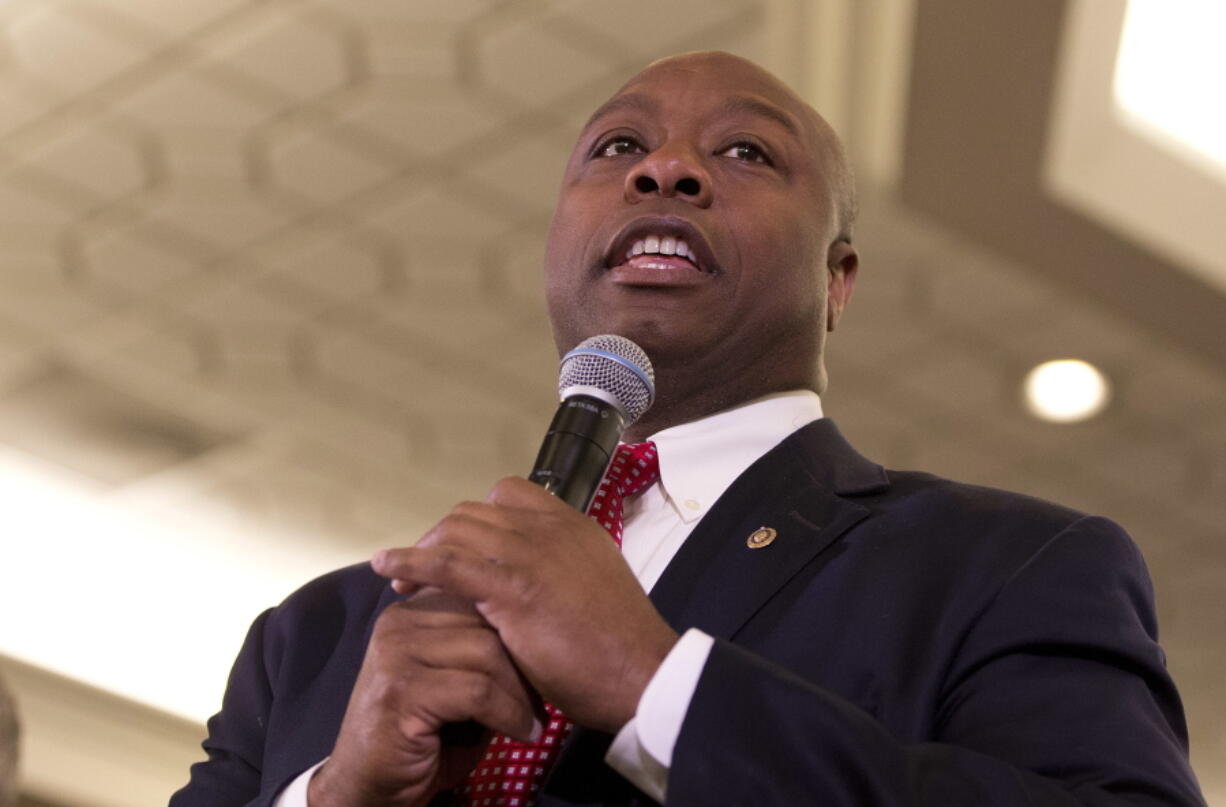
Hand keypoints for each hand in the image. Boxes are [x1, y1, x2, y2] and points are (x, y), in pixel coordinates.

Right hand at [309, 588, 540, 806]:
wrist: (367, 786)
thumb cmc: (422, 737)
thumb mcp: (452, 681)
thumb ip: (479, 652)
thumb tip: (535, 637)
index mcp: (410, 612)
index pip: (480, 597)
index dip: (517, 631)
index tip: (540, 666)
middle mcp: (398, 623)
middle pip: (487, 622)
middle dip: (524, 663)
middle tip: (542, 700)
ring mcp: (395, 655)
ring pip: (487, 653)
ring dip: (521, 694)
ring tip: (534, 720)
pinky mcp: (401, 692)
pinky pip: (477, 692)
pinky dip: (509, 715)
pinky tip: (522, 733)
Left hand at [373, 477, 679, 732]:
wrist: (642, 673)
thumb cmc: (623, 647)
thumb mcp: (594, 589)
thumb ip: (561, 574)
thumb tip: (531, 587)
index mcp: (572, 526)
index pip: (509, 495)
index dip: (477, 519)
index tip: (463, 547)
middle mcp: (548, 529)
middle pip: (474, 512)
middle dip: (442, 537)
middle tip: (426, 570)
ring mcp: (529, 553)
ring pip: (457, 530)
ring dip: (423, 550)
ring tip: (402, 578)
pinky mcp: (511, 587)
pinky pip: (447, 562)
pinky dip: (410, 562)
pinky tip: (387, 569)